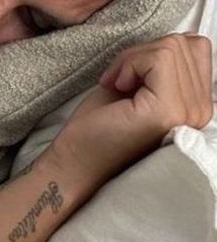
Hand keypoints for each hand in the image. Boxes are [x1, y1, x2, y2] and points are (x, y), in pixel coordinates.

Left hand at [48, 33, 213, 187]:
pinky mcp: (167, 110)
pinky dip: (130, 62)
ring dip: (133, 59)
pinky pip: (161, 57)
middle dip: (142, 54)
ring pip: (174, 48)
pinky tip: (115, 86)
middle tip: (116, 82)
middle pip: (186, 46)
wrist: (74, 166)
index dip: (154, 54)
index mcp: (197, 108)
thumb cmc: (97, 131)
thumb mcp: (140, 88)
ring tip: (115, 86)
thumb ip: (167, 67)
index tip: (126, 78)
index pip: (197, 50)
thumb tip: (174, 42)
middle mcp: (199, 113)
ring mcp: (186, 113)